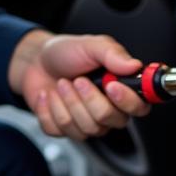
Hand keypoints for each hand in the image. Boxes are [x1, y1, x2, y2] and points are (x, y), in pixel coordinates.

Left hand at [8, 30, 149, 139]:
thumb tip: (134, 65)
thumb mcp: (90, 45)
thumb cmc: (67, 53)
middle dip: (89, 99)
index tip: (112, 86)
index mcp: (121, 87)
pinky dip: (49, 108)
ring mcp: (87, 122)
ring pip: (85, 128)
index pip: (139, 106)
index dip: (128, 101)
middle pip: (111, 120)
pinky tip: (49, 95)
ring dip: (68, 101)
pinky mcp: (65, 129)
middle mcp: (108, 108)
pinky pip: (61, 130)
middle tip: (78, 79)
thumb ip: (113, 53)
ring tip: (62, 83)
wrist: (36, 61)